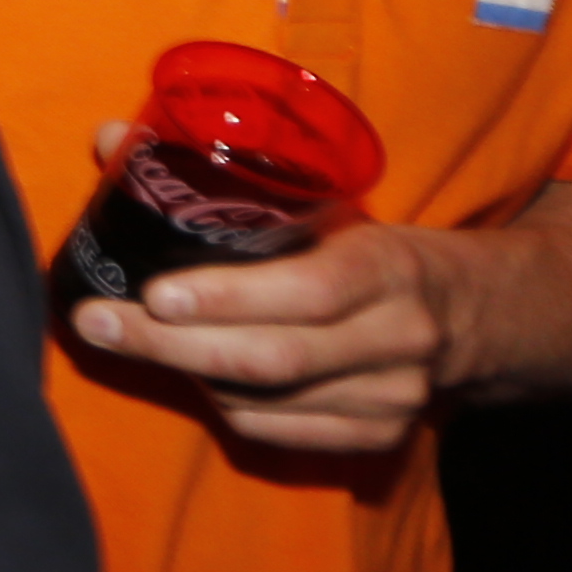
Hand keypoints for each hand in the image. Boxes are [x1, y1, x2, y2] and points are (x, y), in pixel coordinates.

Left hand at [59, 130, 462, 455]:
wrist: (474, 314)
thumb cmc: (373, 247)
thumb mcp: (329, 202)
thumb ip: (224, 177)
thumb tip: (110, 135)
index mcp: (389, 266)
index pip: (310, 291)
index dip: (228, 298)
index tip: (154, 293)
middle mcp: (399, 337)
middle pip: (273, 359)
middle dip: (171, 345)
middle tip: (96, 323)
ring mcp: (392, 396)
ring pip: (264, 401)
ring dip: (187, 374)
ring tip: (130, 339)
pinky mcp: (378, 437)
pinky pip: (275, 432)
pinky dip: (224, 405)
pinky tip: (195, 374)